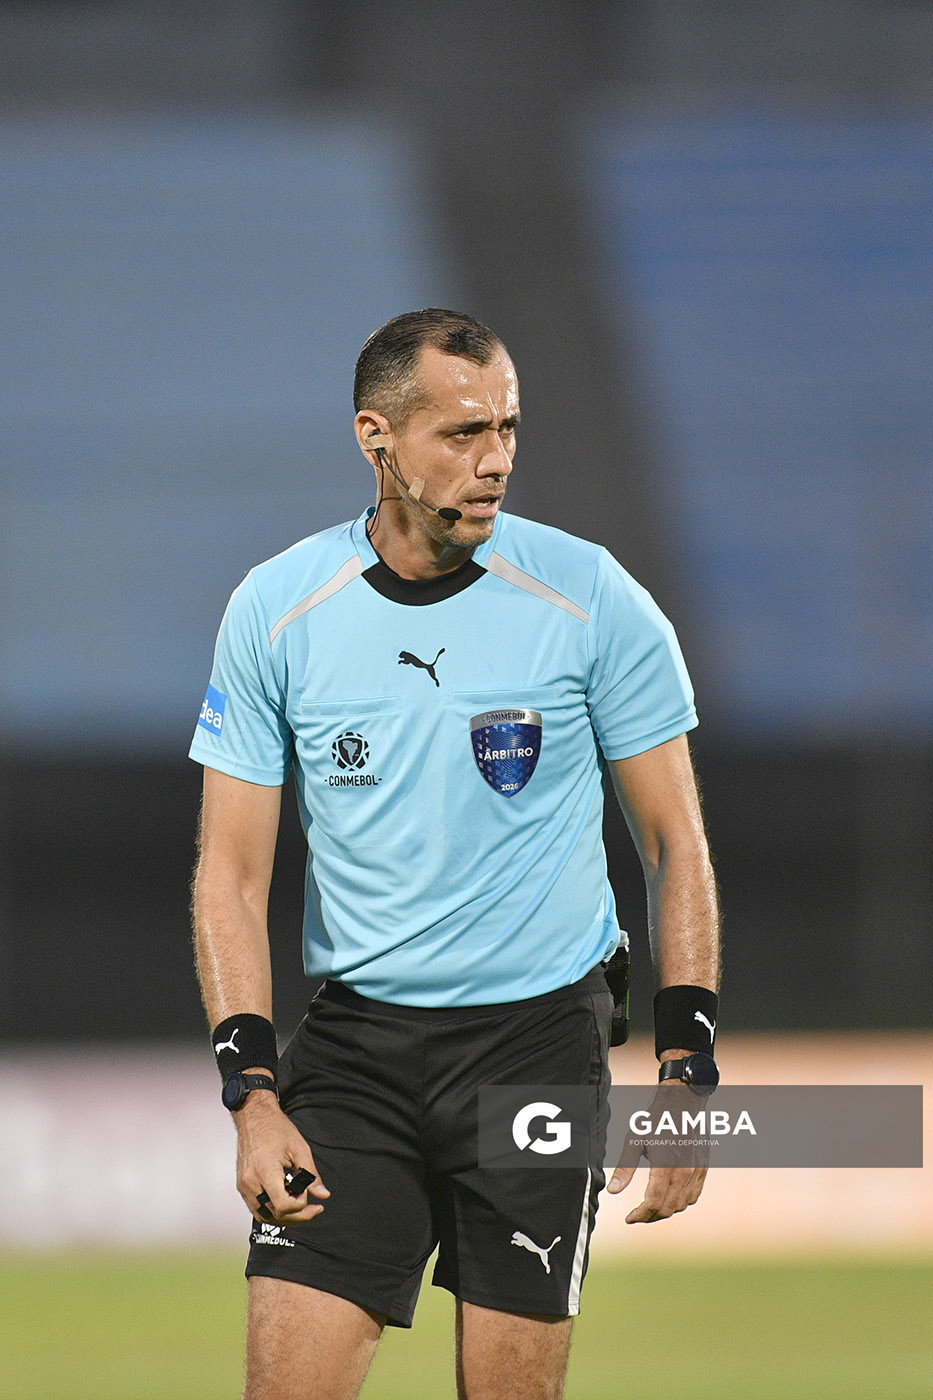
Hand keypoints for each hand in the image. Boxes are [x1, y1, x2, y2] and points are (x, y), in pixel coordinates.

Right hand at [233, 1091, 329, 1224]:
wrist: (254, 1116)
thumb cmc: (275, 1128)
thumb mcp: (300, 1148)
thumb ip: (312, 1174)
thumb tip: (323, 1194)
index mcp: (265, 1171)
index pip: (283, 1205)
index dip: (300, 1207)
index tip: (310, 1197)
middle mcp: (251, 1182)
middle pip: (274, 1215)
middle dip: (297, 1216)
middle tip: (314, 1208)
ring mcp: (244, 1185)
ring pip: (264, 1216)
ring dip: (284, 1217)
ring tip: (300, 1208)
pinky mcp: (242, 1185)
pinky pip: (256, 1208)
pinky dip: (272, 1210)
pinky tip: (285, 1202)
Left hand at [607, 1080, 709, 1223]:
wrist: (684, 1104)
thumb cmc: (657, 1119)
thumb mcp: (635, 1140)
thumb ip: (625, 1168)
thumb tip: (613, 1191)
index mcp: (665, 1166)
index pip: (653, 1203)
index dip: (640, 1215)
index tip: (629, 1218)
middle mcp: (684, 1173)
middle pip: (667, 1209)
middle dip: (650, 1217)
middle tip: (637, 1215)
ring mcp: (696, 1173)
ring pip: (681, 1206)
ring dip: (664, 1211)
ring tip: (649, 1208)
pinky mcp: (702, 1170)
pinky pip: (693, 1197)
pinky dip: (680, 1204)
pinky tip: (668, 1199)